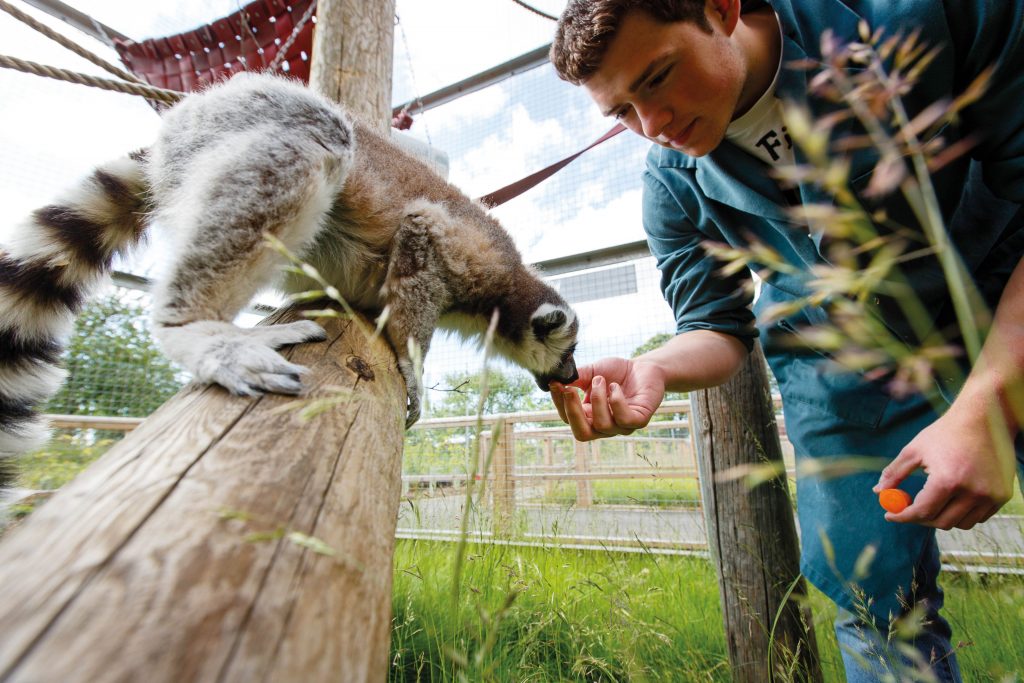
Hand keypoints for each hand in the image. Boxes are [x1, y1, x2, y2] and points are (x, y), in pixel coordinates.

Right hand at [549, 357, 666, 440]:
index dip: (559, 404)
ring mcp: (621, 426)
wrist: (643, 366)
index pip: (568, 419)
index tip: (554, 384)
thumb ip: (574, 378)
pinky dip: (616, 401)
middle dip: (573, 412)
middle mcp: (604, 426)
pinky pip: (624, 419)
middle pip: (582, 434)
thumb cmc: (616, 372)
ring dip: (597, 399)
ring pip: (602, 424)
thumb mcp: (591, 372)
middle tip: (569, 389)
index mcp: (588, 417)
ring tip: (601, 380)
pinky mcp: (639, 421)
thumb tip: (555, 380)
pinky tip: (616, 387)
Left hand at [873, 403, 1017, 529]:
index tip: (890, 515)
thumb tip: (877, 492)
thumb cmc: (945, 433)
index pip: (922, 511)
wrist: (983, 420)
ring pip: (961, 523)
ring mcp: (990, 495)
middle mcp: (972, 492)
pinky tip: (952, 500)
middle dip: (920, 519)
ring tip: (931, 502)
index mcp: (948, 480)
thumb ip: (895, 473)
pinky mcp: (1002, 496)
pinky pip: (979, 517)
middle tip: (908, 510)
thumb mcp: (914, 450)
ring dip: (942, 517)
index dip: (903, 516)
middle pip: (941, 522)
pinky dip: (962, 514)